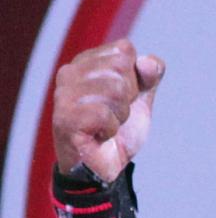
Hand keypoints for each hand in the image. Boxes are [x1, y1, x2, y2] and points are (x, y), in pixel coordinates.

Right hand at [52, 38, 164, 182]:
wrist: (106, 166)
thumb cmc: (119, 130)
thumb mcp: (141, 99)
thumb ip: (150, 77)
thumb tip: (149, 62)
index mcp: (87, 62)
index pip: (124, 50)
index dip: (135, 78)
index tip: (123, 98)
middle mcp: (69, 73)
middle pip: (121, 69)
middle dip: (128, 98)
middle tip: (114, 115)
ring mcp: (64, 95)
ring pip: (114, 90)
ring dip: (120, 115)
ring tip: (106, 126)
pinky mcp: (65, 118)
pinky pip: (104, 114)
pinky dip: (111, 129)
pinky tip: (100, 136)